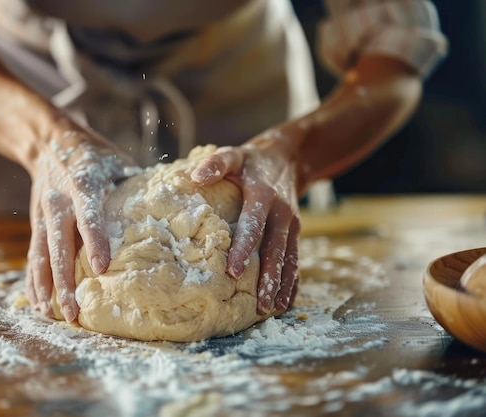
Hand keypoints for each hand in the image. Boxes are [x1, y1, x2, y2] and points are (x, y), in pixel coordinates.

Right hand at [26, 124, 135, 321]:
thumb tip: (173, 210)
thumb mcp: (117, 162)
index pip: (88, 215)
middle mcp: (58, 202)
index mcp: (83, 184)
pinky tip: (38, 303)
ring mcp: (43, 215)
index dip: (94, 241)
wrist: (50, 142)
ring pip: (41, 256)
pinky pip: (33, 256)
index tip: (101, 268)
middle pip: (59, 246)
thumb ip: (136, 186)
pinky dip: (33, 280)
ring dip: (45, 287)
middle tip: (73, 312)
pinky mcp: (36, 223)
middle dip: (64, 281)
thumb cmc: (94, 154)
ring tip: (50, 316)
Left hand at [190, 128, 302, 313]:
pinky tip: (286, 302)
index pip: (253, 225)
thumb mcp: (234, 155)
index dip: (243, 248)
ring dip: (281, 284)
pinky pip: (296, 259)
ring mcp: (292, 224)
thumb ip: (216, 163)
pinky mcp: (296, 232)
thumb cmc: (251, 161)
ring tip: (271, 308)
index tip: (233, 271)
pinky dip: (292, 281)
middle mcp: (281, 212)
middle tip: (258, 303)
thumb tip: (196, 176)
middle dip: (267, 277)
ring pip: (288, 258)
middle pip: (275, 249)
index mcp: (263, 196)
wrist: (287, 157)